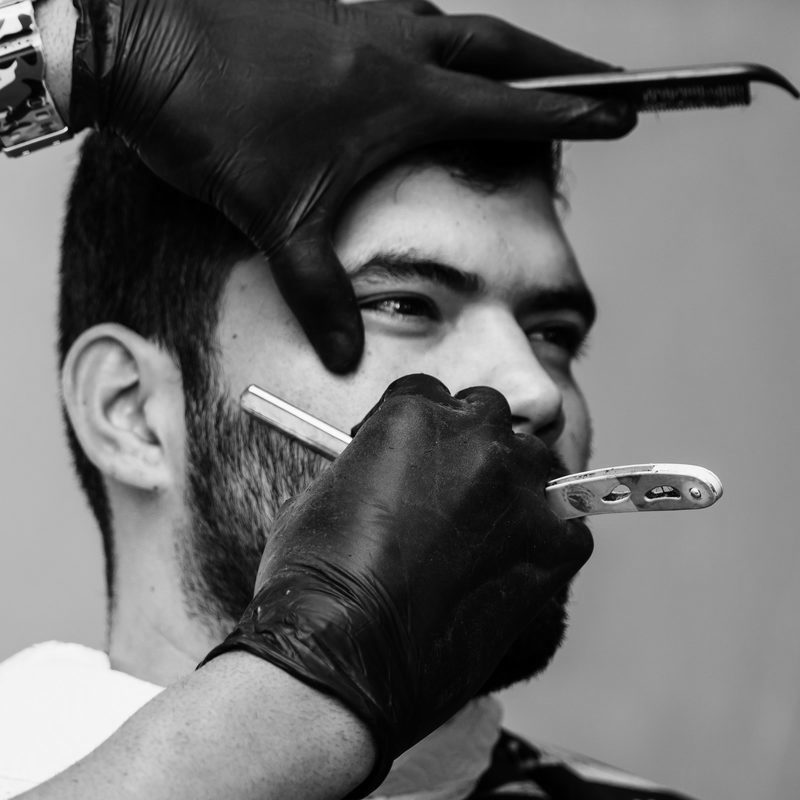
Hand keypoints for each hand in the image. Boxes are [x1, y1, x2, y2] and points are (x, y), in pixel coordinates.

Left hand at [70, 0, 634, 372]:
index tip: (621, 113)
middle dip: (556, 62)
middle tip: (599, 77)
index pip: (505, 107)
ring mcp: (357, 16)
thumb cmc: (213, 123)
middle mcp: (392, 45)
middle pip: (498, 44)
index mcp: (398, 95)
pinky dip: (430, 33)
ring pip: (451, 21)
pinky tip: (421, 51)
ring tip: (520, 67)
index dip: (567, 115)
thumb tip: (346, 357)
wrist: (140, 40)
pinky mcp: (324, 7)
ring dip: (494, 45)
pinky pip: (399, 13)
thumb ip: (317, 292)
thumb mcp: (274, 219)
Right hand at [202, 374, 592, 795]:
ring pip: (534, 463)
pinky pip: (568, 524)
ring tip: (484, 529)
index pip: (429, 395)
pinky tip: (513, 564)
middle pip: (487, 417)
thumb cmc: (316, 579)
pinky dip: (547, 539)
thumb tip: (392, 476)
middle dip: (467, 444)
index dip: (417, 429)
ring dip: (512, 484)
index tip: (411, 458)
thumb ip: (374, 464)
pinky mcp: (552, 548)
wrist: (342, 654)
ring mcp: (520, 491)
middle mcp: (476, 438)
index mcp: (414, 415)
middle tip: (449, 490)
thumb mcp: (326, 492)